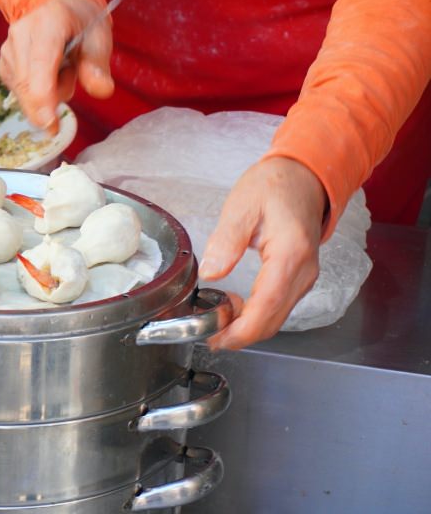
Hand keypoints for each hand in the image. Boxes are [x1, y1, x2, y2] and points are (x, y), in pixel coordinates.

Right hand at [0, 0, 113, 135]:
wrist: (58, 6)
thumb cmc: (81, 22)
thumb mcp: (99, 37)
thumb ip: (98, 65)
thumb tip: (101, 90)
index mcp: (47, 22)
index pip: (40, 63)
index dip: (42, 96)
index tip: (50, 125)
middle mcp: (21, 34)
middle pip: (27, 84)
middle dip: (50, 100)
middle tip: (71, 81)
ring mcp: (8, 50)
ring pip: (23, 92)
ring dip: (47, 94)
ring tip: (63, 69)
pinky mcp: (4, 65)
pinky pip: (20, 92)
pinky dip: (38, 93)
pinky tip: (49, 76)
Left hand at [201, 157, 327, 350]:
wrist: (304, 176)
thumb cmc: (274, 186)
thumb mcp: (242, 205)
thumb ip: (227, 240)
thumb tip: (212, 273)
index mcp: (290, 255)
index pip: (266, 306)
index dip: (240, 330)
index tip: (215, 337)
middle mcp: (304, 272)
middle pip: (273, 321)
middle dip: (240, 334)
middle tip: (207, 332)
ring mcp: (305, 277)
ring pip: (277, 317)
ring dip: (247, 326)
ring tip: (214, 320)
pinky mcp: (299, 277)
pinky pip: (278, 306)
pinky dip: (256, 314)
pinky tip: (232, 306)